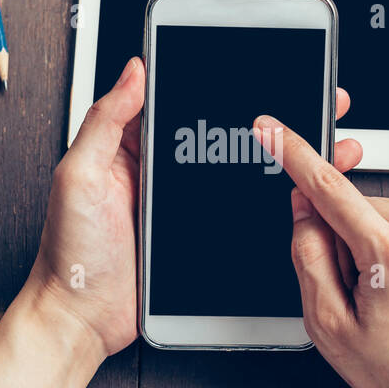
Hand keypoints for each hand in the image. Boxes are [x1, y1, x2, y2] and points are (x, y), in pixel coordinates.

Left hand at [19, 58, 363, 367]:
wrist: (80, 320)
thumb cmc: (70, 253)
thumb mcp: (78, 176)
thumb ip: (104, 121)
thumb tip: (134, 70)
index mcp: (131, 149)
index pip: (181, 103)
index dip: (219, 84)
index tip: (258, 67)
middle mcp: (161, 174)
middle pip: (221, 137)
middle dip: (266, 120)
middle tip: (309, 103)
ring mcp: (184, 207)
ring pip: (237, 175)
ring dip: (277, 161)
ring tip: (318, 146)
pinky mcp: (199, 239)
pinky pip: (237, 214)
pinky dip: (267, 205)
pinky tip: (296, 197)